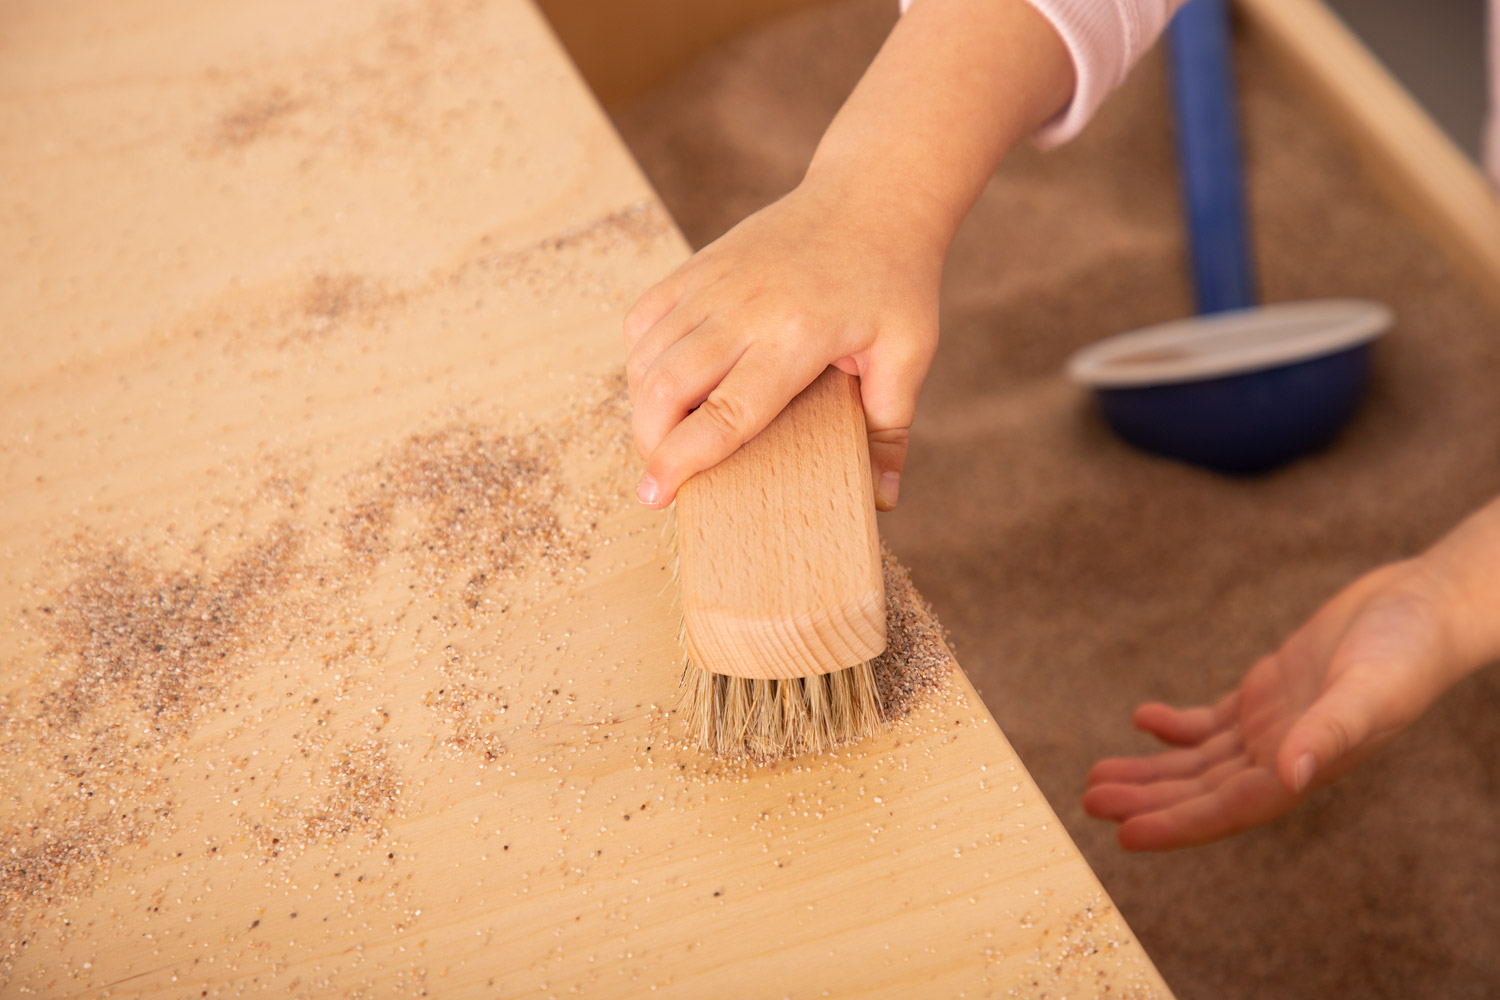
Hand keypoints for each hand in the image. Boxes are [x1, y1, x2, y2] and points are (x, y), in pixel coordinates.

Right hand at [623, 181, 941, 510]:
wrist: (872, 194)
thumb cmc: (896, 279)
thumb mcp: (908, 352)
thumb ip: (891, 428)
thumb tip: (882, 498)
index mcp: (796, 336)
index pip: (724, 412)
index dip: (682, 459)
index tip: (656, 496)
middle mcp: (743, 306)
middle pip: (667, 387)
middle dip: (650, 442)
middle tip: (661, 478)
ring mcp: (713, 280)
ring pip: (647, 355)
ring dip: (643, 405)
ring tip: (666, 437)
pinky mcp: (698, 265)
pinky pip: (644, 318)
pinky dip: (641, 360)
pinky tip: (663, 384)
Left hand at [1083, 559, 1463, 849]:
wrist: (1424, 606)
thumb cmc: (1405, 650)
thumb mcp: (1367, 688)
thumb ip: (1327, 732)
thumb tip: (1288, 776)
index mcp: (1304, 767)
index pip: (1229, 809)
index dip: (1176, 825)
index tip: (1124, 836)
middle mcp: (1284, 754)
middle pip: (1203, 790)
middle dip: (1147, 799)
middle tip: (1089, 801)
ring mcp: (1276, 724)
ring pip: (1200, 761)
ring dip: (1151, 770)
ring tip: (1097, 775)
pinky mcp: (1271, 692)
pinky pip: (1214, 721)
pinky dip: (1177, 725)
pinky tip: (1144, 719)